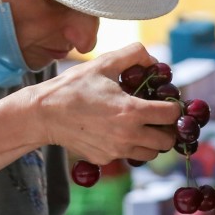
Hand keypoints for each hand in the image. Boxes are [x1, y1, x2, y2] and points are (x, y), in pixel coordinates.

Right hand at [27, 44, 180, 163]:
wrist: (42, 114)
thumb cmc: (72, 87)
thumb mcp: (104, 63)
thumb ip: (133, 54)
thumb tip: (153, 60)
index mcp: (133, 111)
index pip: (172, 115)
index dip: (173, 106)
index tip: (167, 101)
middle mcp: (128, 135)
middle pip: (167, 140)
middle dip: (167, 128)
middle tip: (158, 117)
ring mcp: (116, 151)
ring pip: (150, 153)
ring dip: (152, 141)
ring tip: (141, 126)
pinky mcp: (104, 159)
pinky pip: (128, 157)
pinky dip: (130, 147)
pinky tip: (119, 132)